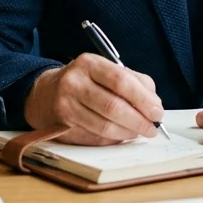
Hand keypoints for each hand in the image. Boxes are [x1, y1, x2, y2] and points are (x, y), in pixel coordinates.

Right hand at [24, 54, 164, 145]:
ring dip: (128, 132)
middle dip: (138, 120)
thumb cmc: (85, 82)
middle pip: (113, 106)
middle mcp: (74, 82)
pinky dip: (114, 138)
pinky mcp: (62, 125)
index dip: (143, 99)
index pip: (121, 81)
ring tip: (140, 132)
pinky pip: (94, 137)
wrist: (44, 93)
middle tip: (152, 128)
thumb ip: (134, 82)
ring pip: (104, 126)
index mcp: (89, 63)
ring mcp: (66, 105)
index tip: (158, 112)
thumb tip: (154, 104)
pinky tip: (122, 135)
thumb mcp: (105, 71)